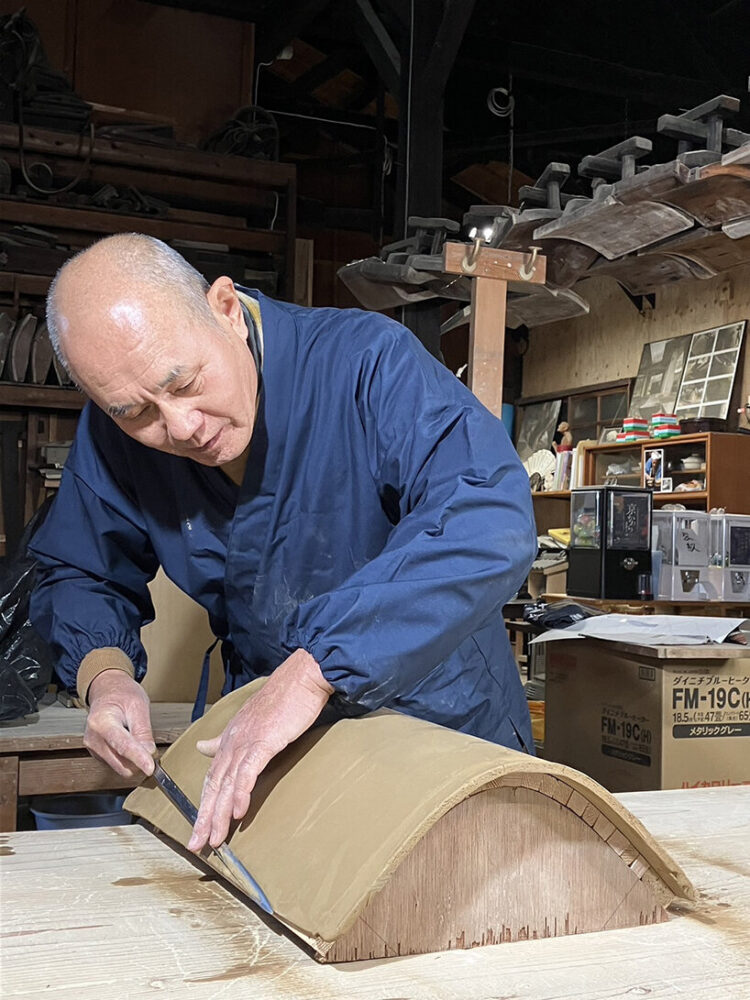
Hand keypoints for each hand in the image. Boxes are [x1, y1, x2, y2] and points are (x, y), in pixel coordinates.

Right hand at [84, 670, 155, 777]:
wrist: (106, 692)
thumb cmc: (121, 695)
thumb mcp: (138, 705)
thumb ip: (143, 730)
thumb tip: (149, 752)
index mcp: (101, 722)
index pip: (122, 745)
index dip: (138, 758)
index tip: (150, 768)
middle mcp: (93, 738)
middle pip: (121, 763)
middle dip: (139, 761)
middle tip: (152, 748)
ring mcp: (93, 748)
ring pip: (120, 767)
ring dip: (134, 761)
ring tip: (137, 738)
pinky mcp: (96, 754)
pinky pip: (117, 764)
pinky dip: (127, 759)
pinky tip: (128, 743)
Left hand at [188, 648, 332, 851]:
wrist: (301, 678)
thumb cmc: (283, 699)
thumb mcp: (250, 721)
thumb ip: (225, 738)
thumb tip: (203, 747)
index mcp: (230, 739)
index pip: (213, 777)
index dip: (205, 803)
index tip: (199, 828)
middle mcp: (233, 742)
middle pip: (214, 785)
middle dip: (204, 817)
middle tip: (197, 844)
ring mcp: (247, 742)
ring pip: (227, 783)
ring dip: (220, 813)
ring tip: (214, 838)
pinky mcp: (264, 742)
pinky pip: (249, 771)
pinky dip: (242, 792)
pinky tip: (238, 811)